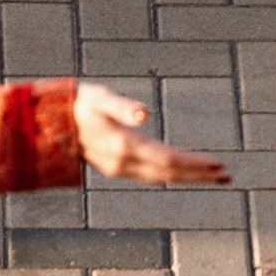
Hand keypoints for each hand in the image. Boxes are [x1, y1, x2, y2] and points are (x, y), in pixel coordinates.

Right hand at [74, 82, 229, 184]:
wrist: (47, 123)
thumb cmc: (78, 103)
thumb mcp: (100, 98)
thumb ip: (123, 106)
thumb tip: (144, 114)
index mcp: (125, 147)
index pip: (169, 160)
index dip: (196, 164)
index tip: (220, 166)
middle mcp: (124, 163)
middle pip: (170, 173)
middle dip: (199, 175)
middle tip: (228, 176)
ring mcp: (119, 168)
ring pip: (161, 177)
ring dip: (188, 177)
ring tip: (212, 176)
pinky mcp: (116, 167)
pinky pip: (150, 175)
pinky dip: (171, 175)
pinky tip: (181, 173)